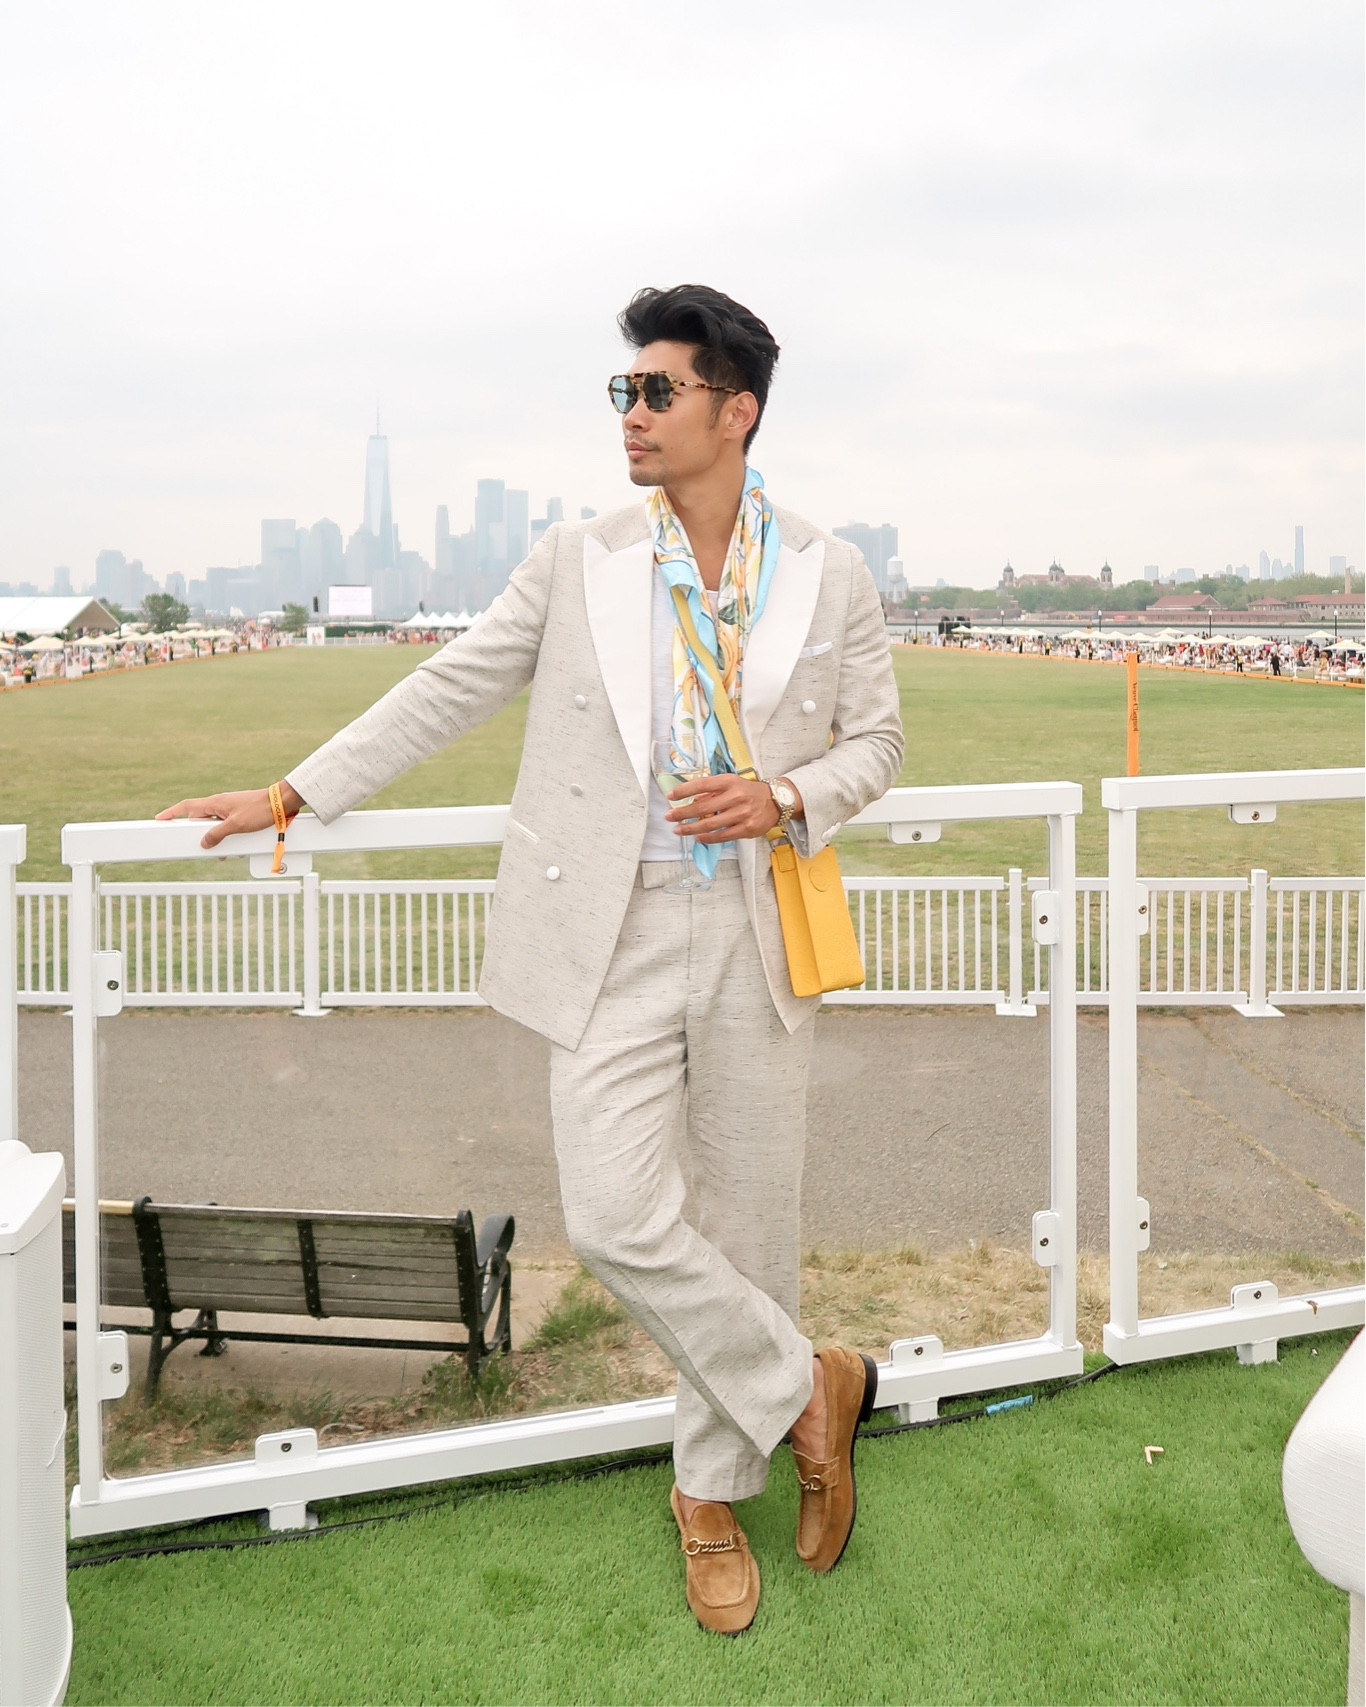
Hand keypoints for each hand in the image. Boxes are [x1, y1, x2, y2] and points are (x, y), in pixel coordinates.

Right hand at [155, 782, 302, 849]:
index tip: (159, 819)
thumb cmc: (261, 810)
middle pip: (200, 819)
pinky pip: (227, 826)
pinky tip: (233, 848)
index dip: (171, 813)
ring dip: (215, 837)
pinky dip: (227, 837)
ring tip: (220, 851)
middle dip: (197, 833)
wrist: (282, 803)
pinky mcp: (240, 814)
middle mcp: (220, 804)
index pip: (187, 806)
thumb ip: (217, 835)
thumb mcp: (236, 826)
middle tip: (193, 844)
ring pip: (215, 825)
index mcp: (215, 803)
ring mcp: (230, 809)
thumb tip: (204, 843)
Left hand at [666, 775, 800, 843]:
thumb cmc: (749, 792)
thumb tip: (692, 799)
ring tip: (678, 830)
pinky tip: (697, 837)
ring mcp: (741, 814)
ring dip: (690, 828)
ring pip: (709, 824)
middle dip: (682, 813)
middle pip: (702, 807)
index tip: (671, 796)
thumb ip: (712, 791)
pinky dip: (707, 838)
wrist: (775, 802)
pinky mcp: (746, 829)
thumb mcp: (731, 784)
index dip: (684, 790)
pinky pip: (722, 836)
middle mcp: (735, 797)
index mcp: (729, 782)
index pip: (702, 784)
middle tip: (669, 817)